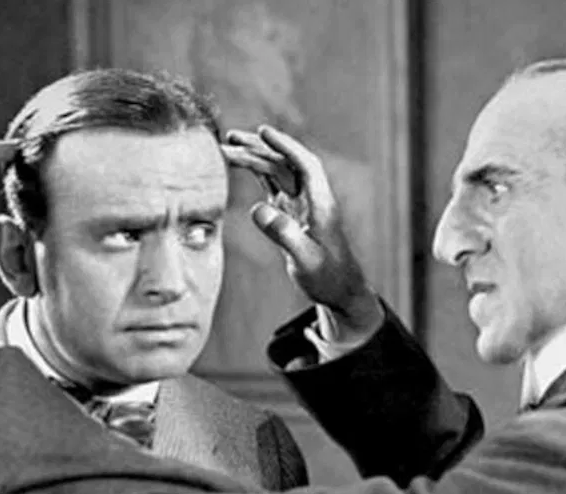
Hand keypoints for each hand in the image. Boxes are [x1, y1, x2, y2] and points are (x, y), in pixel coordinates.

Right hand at [221, 126, 380, 334]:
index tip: (264, 131)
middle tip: (230, 138)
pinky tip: (239, 164)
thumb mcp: (305, 259)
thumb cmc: (328, 277)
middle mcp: (311, 197)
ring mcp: (301, 203)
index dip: (285, 146)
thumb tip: (258, 210)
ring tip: (226, 147)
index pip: (304, 164)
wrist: (339, 289)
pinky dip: (255, 173)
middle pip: (285, 163)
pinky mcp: (291, 212)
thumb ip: (283, 234)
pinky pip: (272, 185)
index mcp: (321, 203)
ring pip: (276, 172)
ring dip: (254, 157)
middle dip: (259, 148)